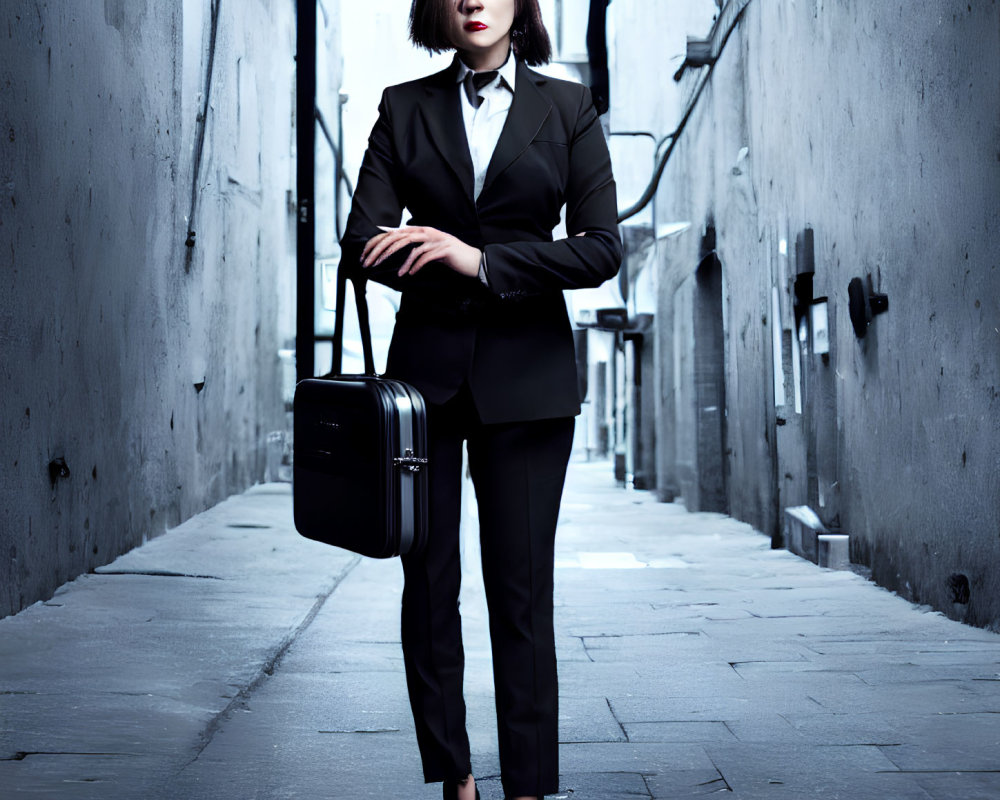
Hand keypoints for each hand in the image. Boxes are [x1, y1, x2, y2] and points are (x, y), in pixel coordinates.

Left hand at [361, 225, 480, 278]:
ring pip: (409, 246)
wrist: (473, 261)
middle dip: (380, 250)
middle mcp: (426, 231)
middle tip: (369, 262)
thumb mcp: (428, 250)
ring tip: (392, 271)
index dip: (377, 242)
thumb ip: (413, 246)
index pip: (393, 233)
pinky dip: (415, 265)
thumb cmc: (449, 257)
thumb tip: (393, 247)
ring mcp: (435, 239)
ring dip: (397, 260)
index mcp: (420, 230)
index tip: (365, 254)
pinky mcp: (443, 249)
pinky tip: (409, 274)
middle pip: (397, 237)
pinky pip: (424, 256)